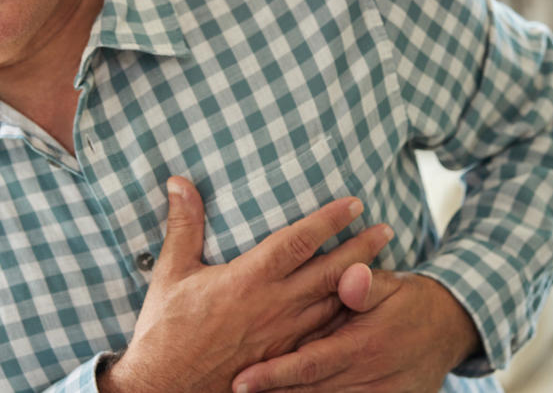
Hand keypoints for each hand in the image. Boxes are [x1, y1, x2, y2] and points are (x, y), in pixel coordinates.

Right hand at [100, 177, 394, 392]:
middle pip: (330, 272)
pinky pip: (323, 336)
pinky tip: (358, 312)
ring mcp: (282, 336)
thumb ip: (184, 224)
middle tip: (386, 230)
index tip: (355, 203)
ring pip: (332, 306)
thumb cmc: (166, 329)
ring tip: (383, 265)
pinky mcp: (283, 359)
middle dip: (361, 249)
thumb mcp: (171, 272)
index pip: (299, 241)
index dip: (330, 219)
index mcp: (249, 279)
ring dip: (360, 284)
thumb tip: (179, 181)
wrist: (167, 387)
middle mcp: (273, 305)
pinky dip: (343, 321)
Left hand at [231, 265, 481, 392]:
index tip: (240, 381)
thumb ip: (366, 285)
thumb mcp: (392, 285)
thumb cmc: (410, 300)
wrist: (452, 328)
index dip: (274, 375)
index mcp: (365, 345)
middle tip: (234, 392)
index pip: (309, 364)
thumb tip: (351, 275)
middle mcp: (370, 377)